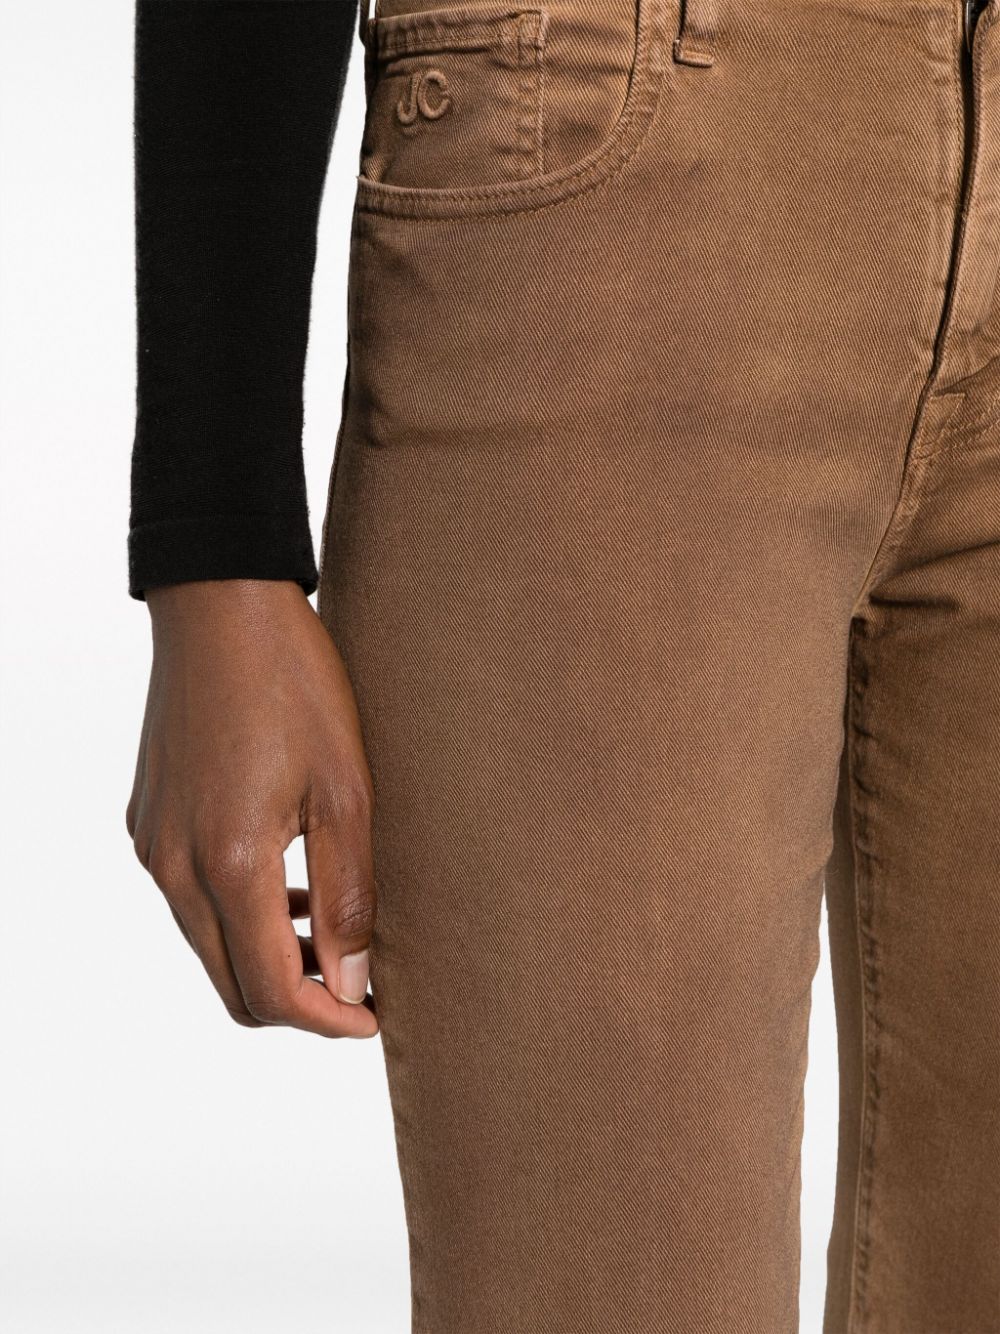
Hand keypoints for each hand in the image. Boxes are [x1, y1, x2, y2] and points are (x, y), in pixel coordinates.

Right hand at [127, 580, 377, 1038]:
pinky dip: (238, 915)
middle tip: (359, 982)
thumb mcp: (346, 790)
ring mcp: (151, 845)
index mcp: (227, 863)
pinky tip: (288, 879)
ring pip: (209, 946)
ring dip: (268, 957)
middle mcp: (172, 867)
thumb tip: (353, 983)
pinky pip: (189, 901)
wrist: (221, 605)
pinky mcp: (147, 821)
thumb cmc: (294, 683)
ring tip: (331, 929)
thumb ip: (348, 896)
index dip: (328, 1021)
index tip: (375, 1017)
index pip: (270, 992)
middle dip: (297, 1003)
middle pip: (231, 986)